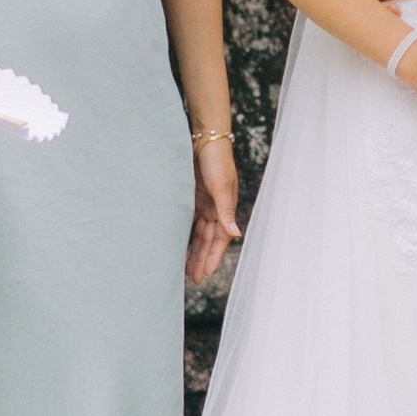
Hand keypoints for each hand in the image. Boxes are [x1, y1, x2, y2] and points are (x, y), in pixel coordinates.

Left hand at [186, 140, 240, 282]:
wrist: (205, 136)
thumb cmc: (216, 160)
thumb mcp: (221, 187)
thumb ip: (226, 212)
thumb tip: (236, 235)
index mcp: (225, 207)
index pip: (220, 239)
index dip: (213, 257)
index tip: (205, 275)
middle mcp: (216, 208)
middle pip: (209, 240)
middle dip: (203, 259)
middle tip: (194, 278)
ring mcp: (205, 202)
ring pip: (200, 233)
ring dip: (195, 250)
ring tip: (186, 268)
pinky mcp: (194, 195)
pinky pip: (192, 221)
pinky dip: (188, 234)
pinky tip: (180, 243)